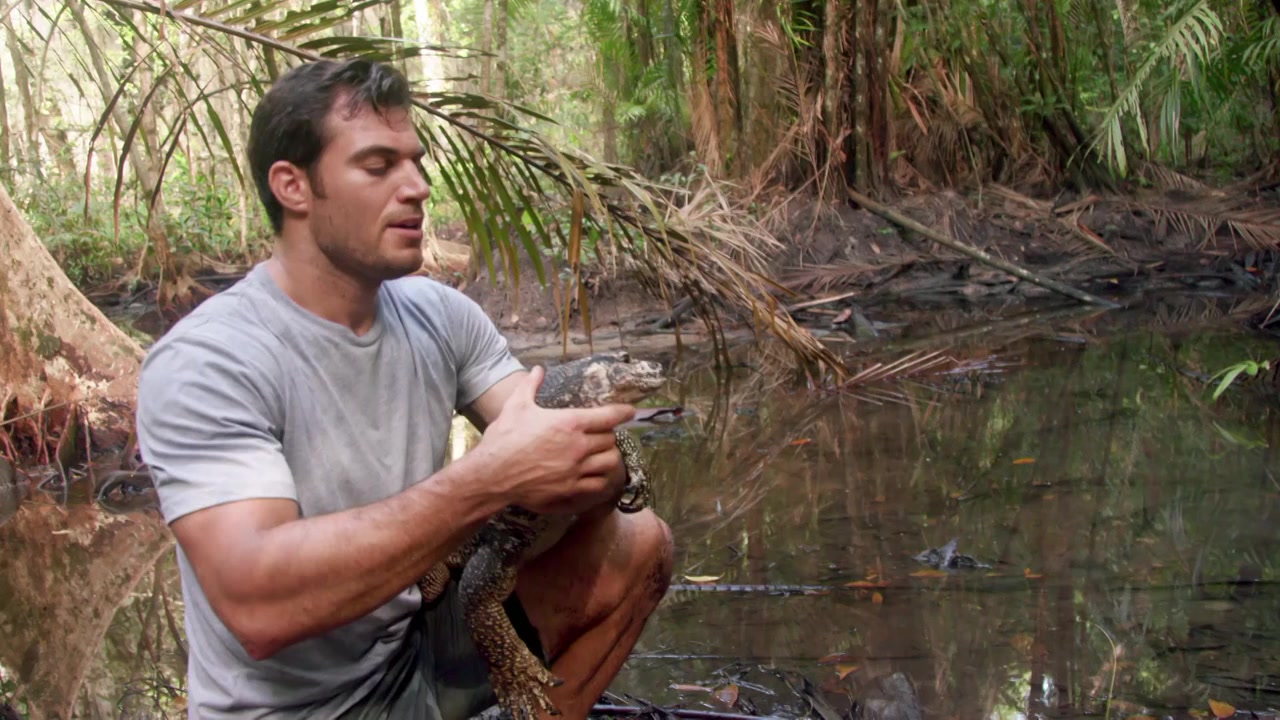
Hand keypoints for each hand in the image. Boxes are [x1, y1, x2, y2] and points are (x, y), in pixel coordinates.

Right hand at [474, 366, 634, 514]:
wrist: (492, 474)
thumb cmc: (504, 438)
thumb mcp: (516, 406)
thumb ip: (531, 386)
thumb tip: (537, 370)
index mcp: (569, 423)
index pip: (608, 416)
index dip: (623, 412)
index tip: (630, 412)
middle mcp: (578, 446)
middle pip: (610, 439)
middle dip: (609, 436)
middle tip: (603, 435)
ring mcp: (576, 470)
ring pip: (609, 462)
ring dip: (608, 457)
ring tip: (602, 455)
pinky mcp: (570, 489)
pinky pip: (598, 484)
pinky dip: (600, 479)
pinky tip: (595, 476)